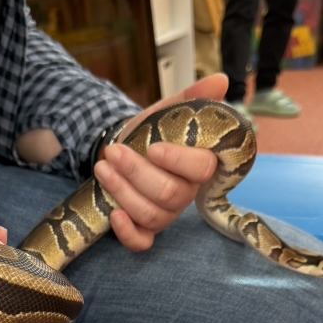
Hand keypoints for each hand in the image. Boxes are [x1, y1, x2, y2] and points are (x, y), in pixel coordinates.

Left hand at [93, 73, 228, 251]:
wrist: (123, 148)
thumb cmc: (150, 133)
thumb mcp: (166, 112)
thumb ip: (191, 97)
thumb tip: (220, 80)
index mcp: (198, 165)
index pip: (201, 169)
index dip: (178, 161)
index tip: (153, 147)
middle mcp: (186, 193)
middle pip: (170, 194)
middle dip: (137, 173)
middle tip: (113, 152)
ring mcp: (166, 214)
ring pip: (152, 215)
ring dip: (122, 191)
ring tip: (102, 166)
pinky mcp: (146, 229)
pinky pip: (143, 242)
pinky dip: (127, 233)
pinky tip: (113, 214)